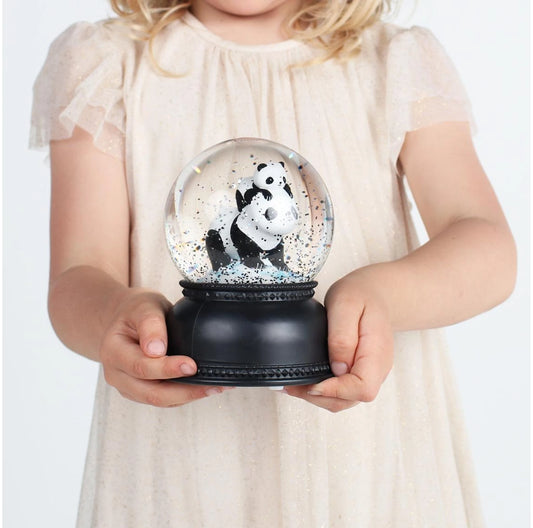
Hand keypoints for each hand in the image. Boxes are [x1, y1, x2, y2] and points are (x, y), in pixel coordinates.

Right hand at [99, 289, 229, 406]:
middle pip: (150, 393)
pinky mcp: (141, 392)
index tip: (191, 365)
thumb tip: (156, 350)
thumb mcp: (144, 306)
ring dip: (188, 397)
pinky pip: (164, 400)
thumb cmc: (136, 311)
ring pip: (159, 401)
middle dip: (184, 391)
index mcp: (113, 351)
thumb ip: (150, 324)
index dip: (167, 369)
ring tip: (216, 387)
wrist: (126, 319)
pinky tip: (205, 388)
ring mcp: (128, 386)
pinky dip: (185, 396)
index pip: (141, 366)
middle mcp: (116, 374)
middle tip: (212, 384)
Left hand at [285, 273, 393, 412]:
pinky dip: (324, 391)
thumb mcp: (346, 305)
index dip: (336, 391)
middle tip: (293, 385)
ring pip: (346, 399)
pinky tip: (306, 382)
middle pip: (352, 399)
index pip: (363, 388)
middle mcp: (378, 368)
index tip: (312, 384)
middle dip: (321, 397)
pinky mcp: (360, 372)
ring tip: (294, 386)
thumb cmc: (360, 295)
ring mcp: (370, 372)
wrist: (374, 293)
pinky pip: (344, 390)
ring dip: (320, 397)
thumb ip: (342, 336)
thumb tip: (338, 368)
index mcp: (377, 352)